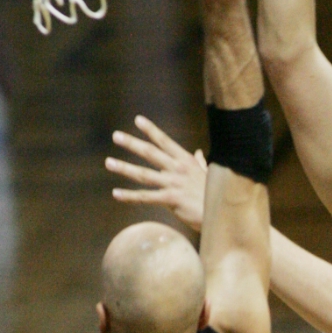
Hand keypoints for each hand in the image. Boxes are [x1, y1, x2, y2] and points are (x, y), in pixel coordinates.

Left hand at [106, 116, 207, 230]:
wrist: (222, 212)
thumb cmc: (215, 194)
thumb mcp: (209, 175)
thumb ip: (200, 163)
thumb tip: (197, 153)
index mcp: (186, 161)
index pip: (165, 142)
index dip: (151, 130)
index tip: (138, 120)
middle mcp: (178, 169)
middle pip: (150, 153)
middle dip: (132, 143)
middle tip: (116, 135)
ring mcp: (173, 183)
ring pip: (143, 174)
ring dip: (124, 167)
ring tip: (109, 162)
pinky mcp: (171, 199)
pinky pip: (146, 197)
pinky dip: (129, 196)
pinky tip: (116, 194)